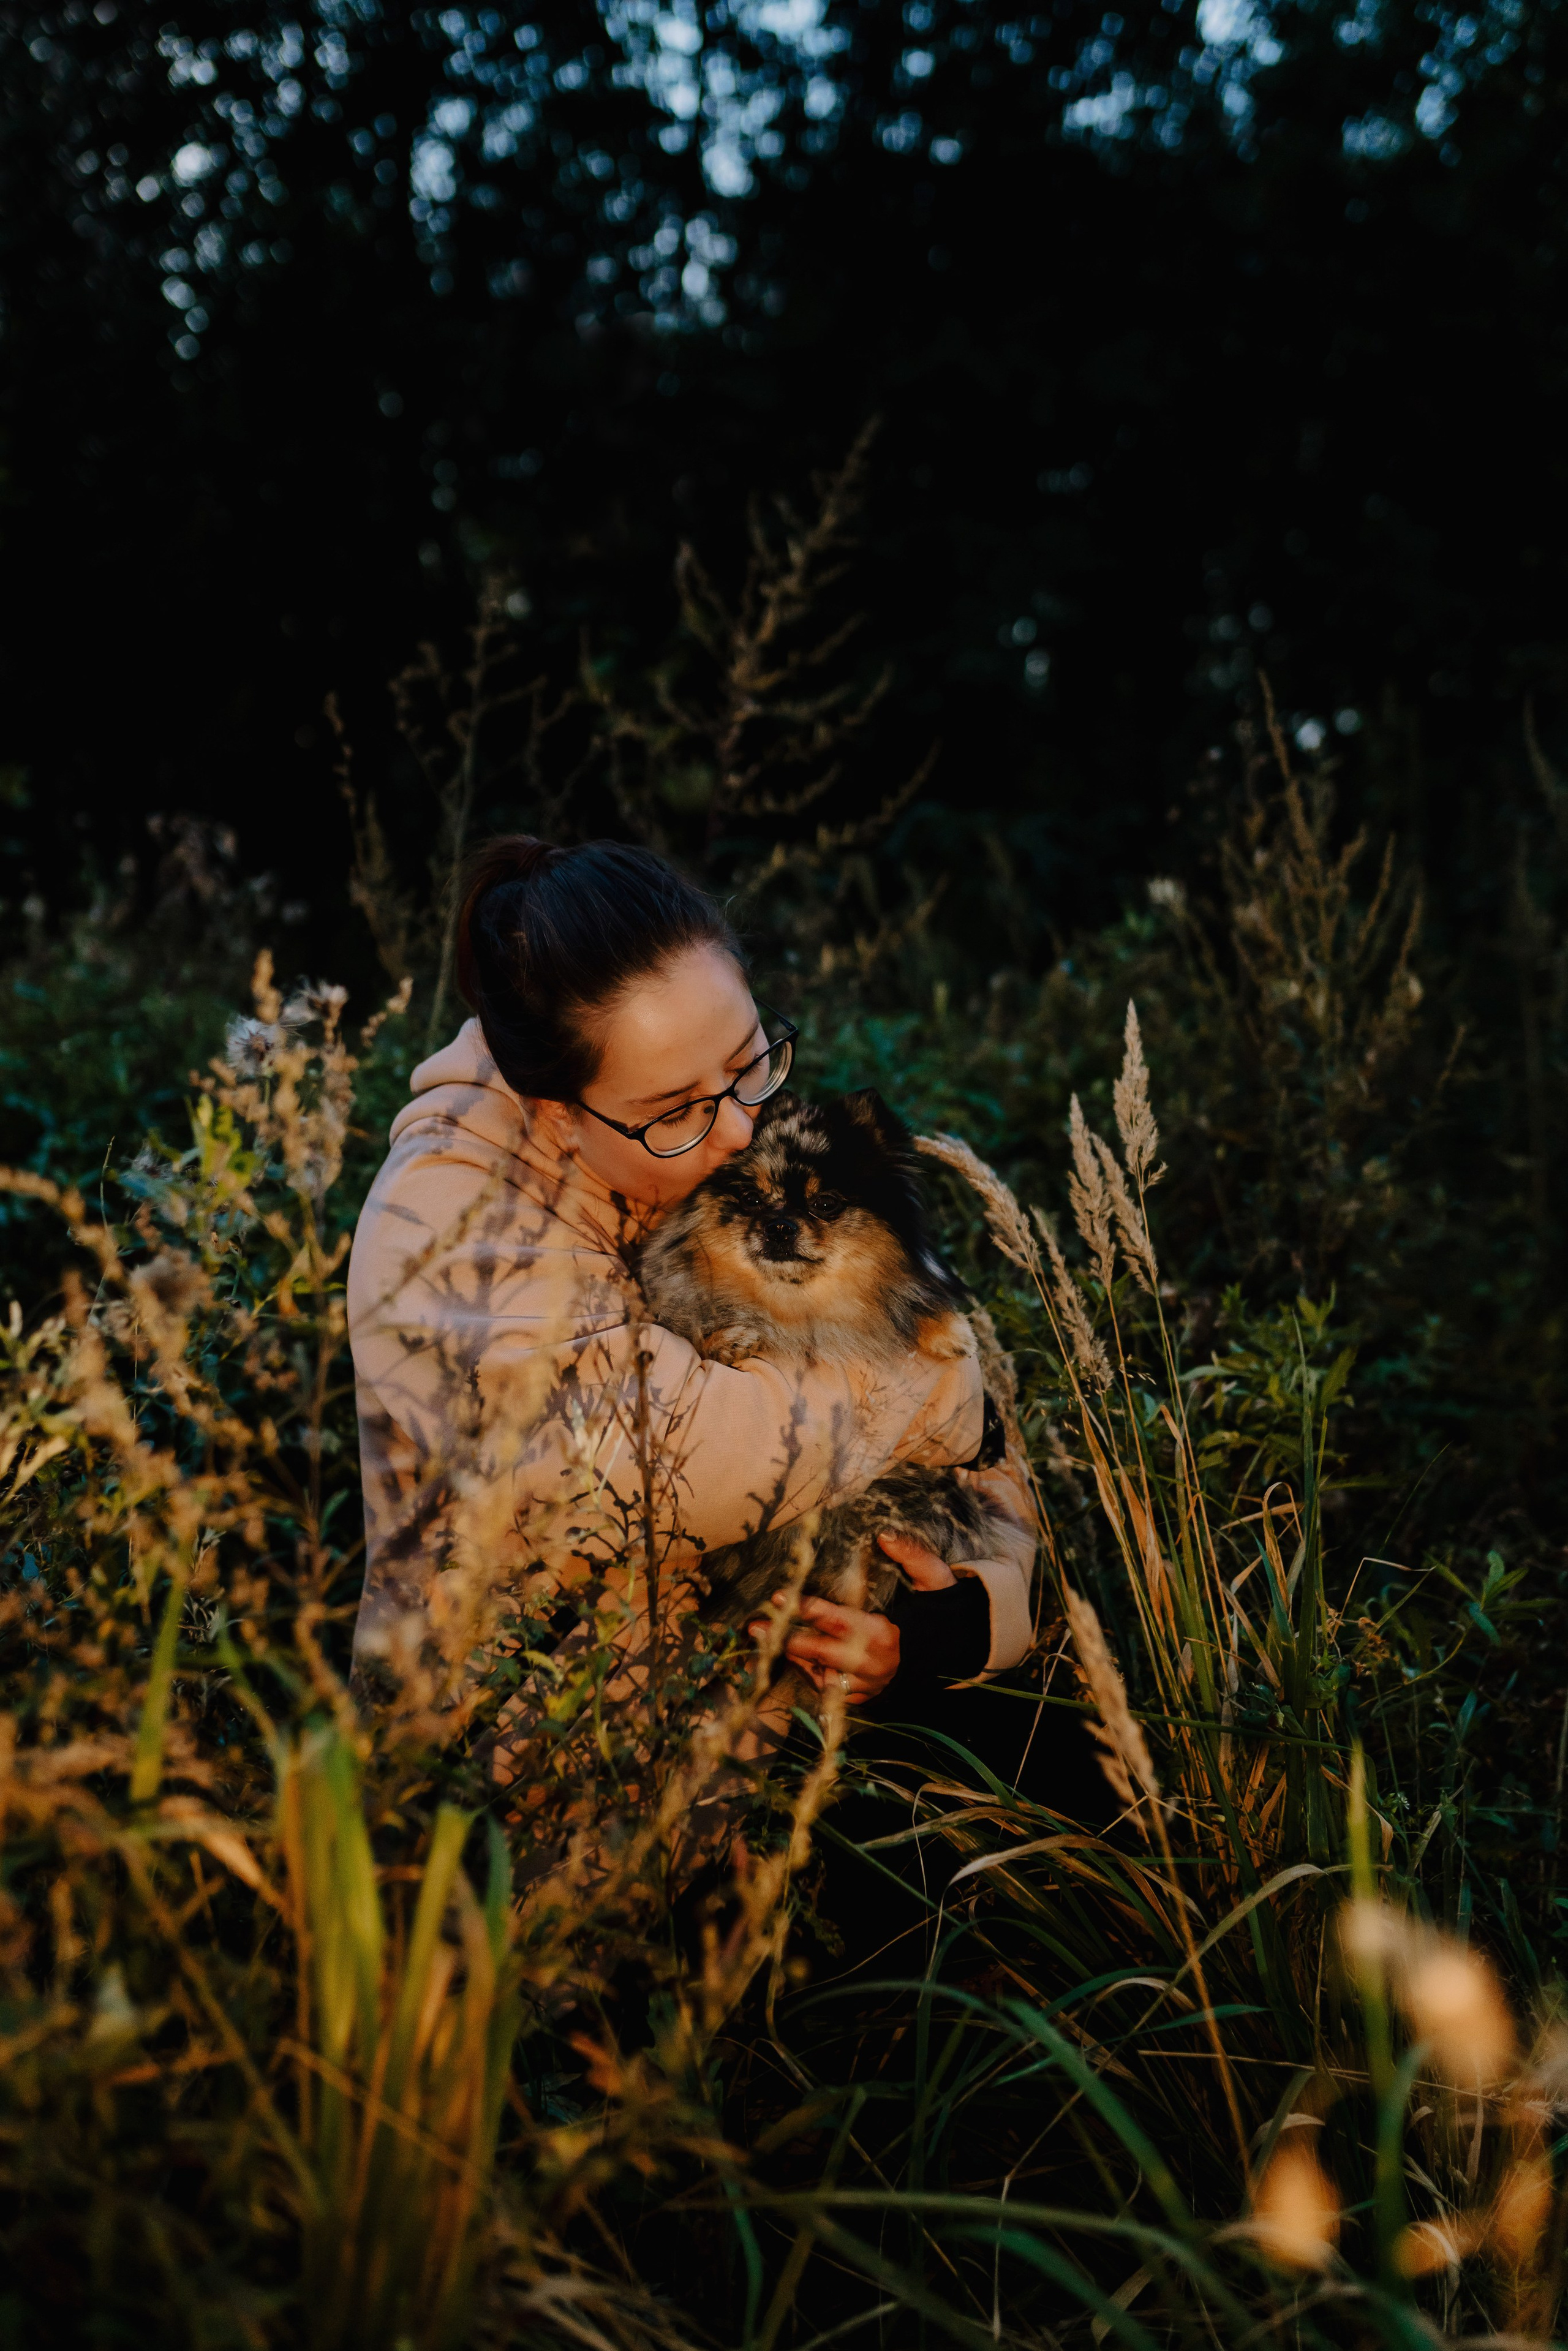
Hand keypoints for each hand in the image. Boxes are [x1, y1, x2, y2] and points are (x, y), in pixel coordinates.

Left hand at [747, 1534, 955, 1704]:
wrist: (951, 1655)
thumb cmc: (939, 1612)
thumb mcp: (935, 1579)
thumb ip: (913, 1556)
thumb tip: (885, 1535)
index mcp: (885, 1633)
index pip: (836, 1620)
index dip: (804, 1608)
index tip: (778, 1596)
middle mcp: (871, 1664)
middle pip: (817, 1652)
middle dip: (783, 1638)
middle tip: (753, 1625)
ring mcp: (865, 1685)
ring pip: (816, 1673)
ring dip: (787, 1656)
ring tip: (759, 1638)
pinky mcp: (861, 1698)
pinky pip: (826, 1689)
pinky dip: (806, 1672)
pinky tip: (787, 1655)